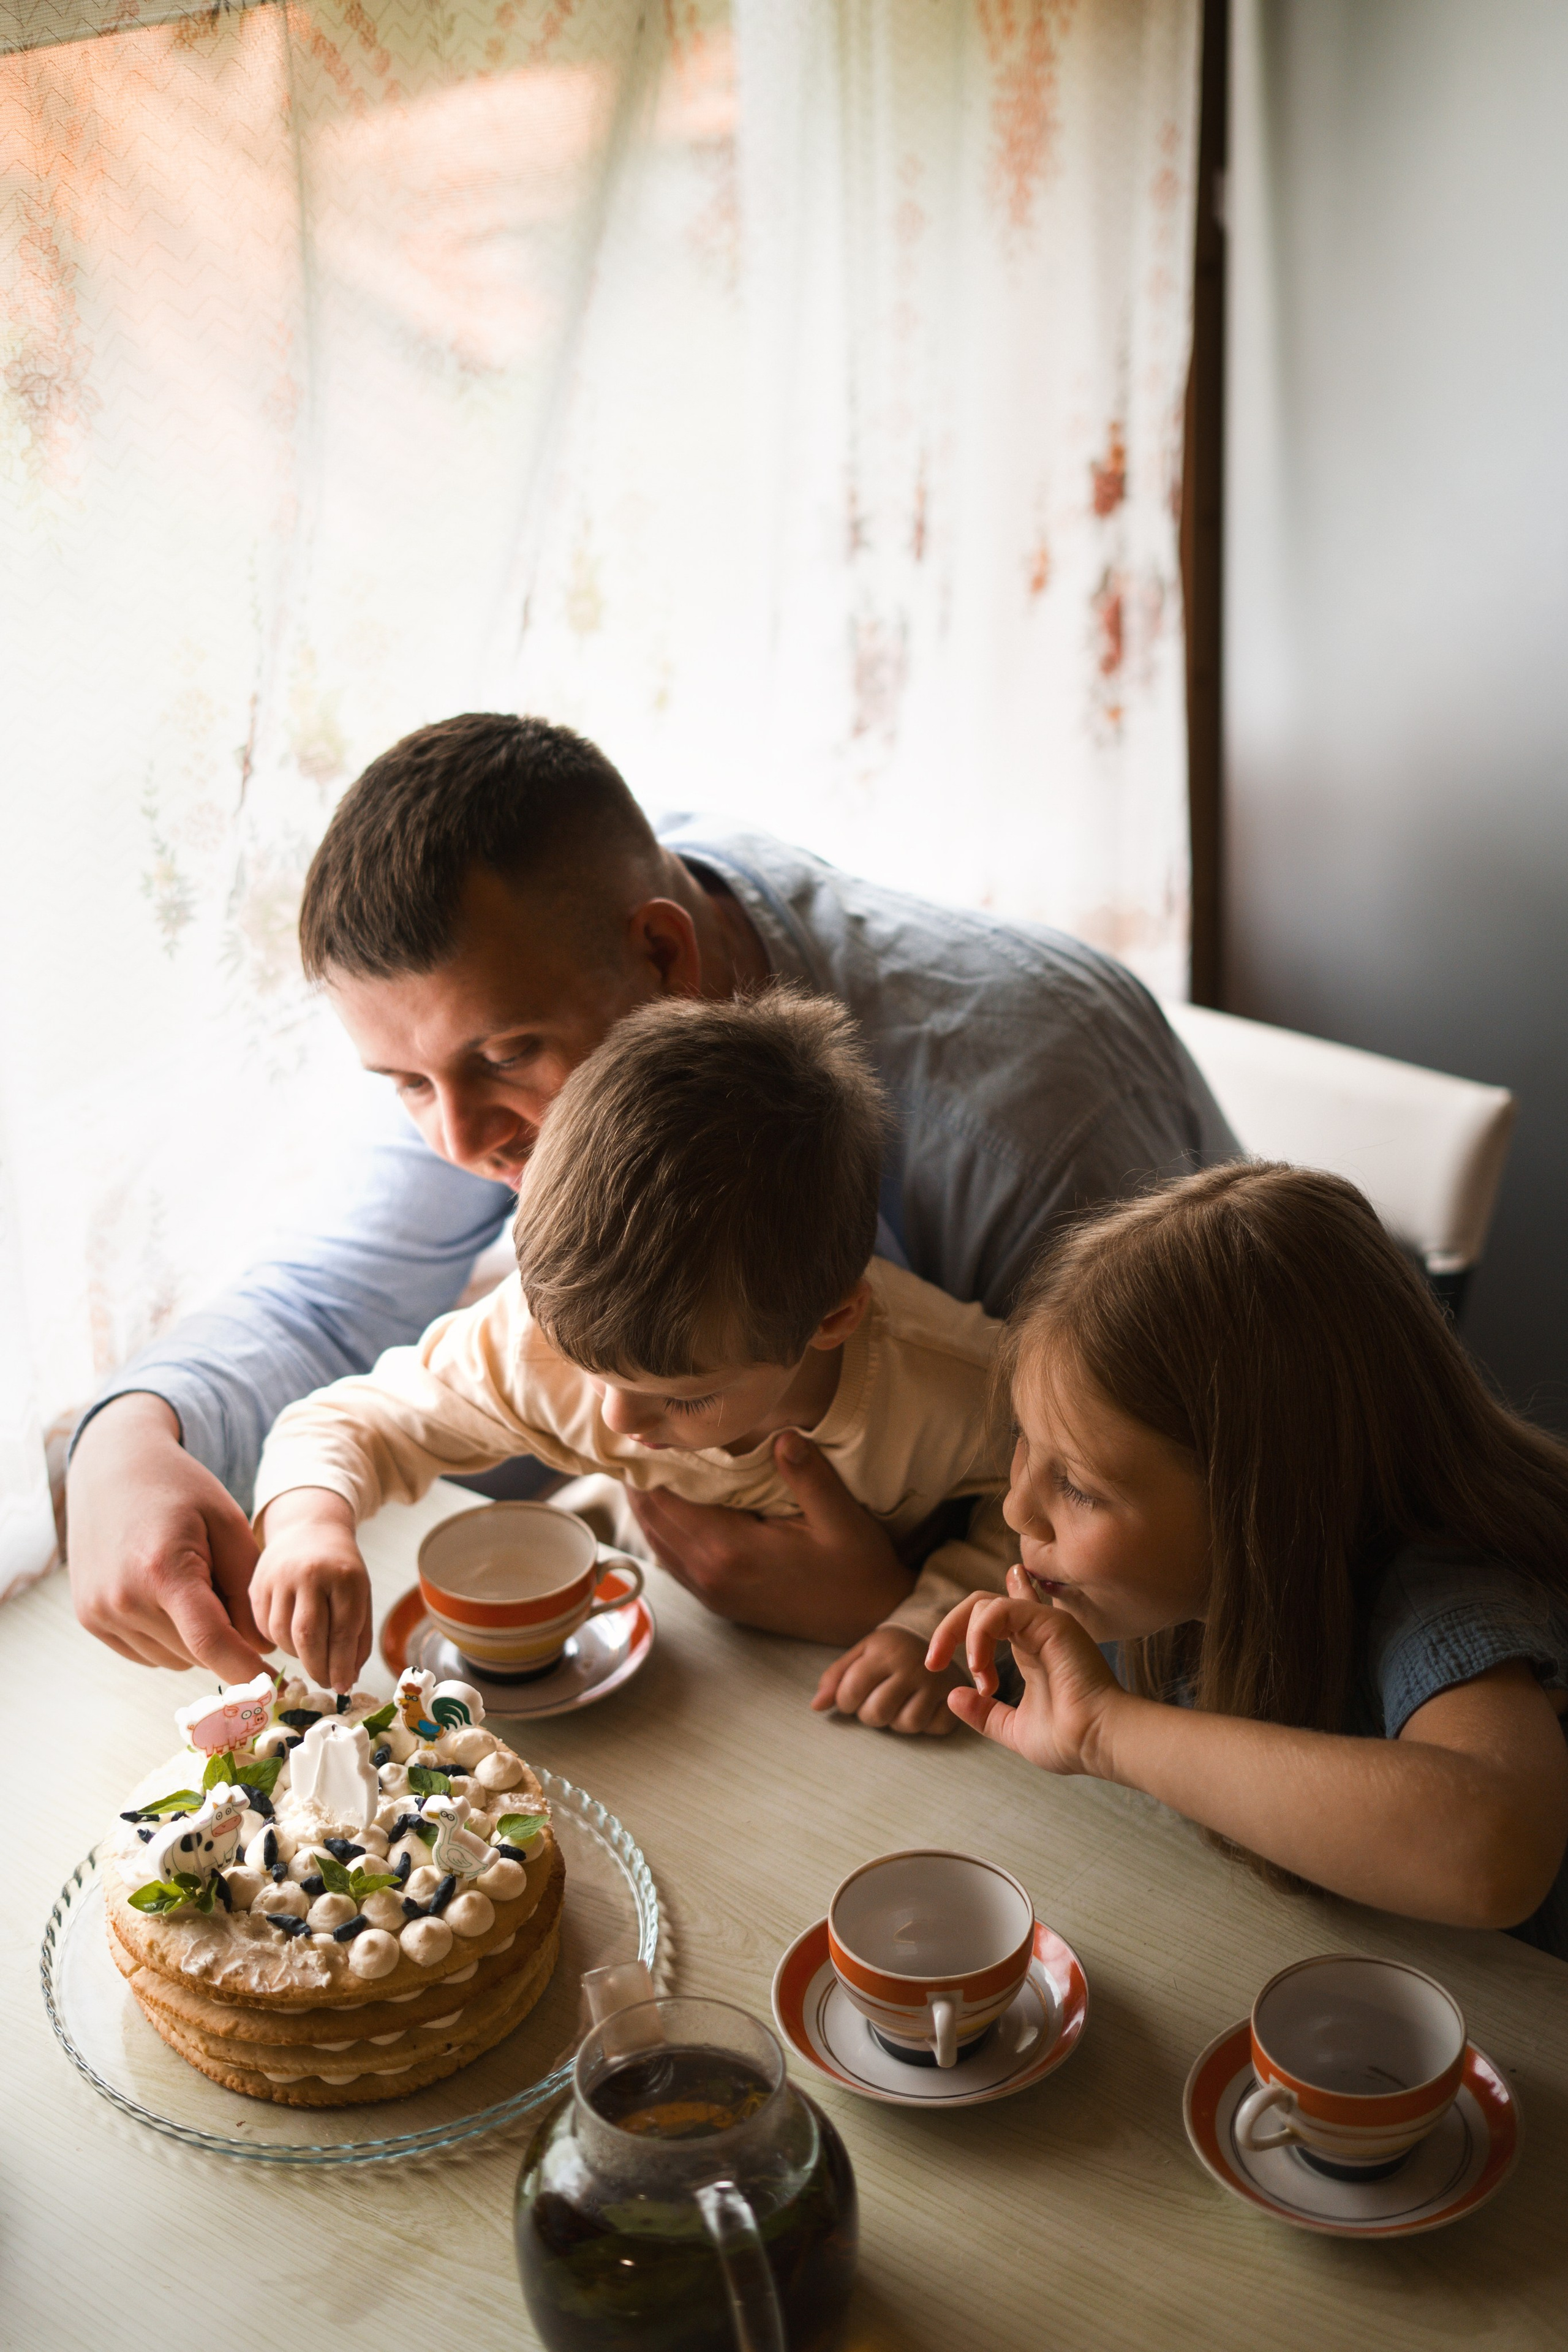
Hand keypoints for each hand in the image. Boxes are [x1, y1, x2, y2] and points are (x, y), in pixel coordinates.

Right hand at [67, 1393, 266, 1677]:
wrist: (112, 1467)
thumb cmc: (179, 1489)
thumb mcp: (227, 1522)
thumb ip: (247, 1586)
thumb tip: (260, 1646)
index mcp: (163, 1571)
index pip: (210, 1643)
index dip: (246, 1670)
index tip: (273, 1686)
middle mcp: (124, 1599)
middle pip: (195, 1653)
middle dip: (225, 1637)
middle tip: (225, 1587)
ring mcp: (101, 1613)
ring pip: (173, 1659)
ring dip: (195, 1639)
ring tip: (193, 1581)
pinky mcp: (91, 1619)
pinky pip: (147, 1653)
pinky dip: (169, 1637)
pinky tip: (168, 1593)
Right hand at [250, 1488, 373, 1691]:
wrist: (309, 1529)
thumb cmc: (340, 1571)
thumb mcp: (360, 1596)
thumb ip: (357, 1638)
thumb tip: (347, 1680)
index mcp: (345, 1576)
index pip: (342, 1631)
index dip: (342, 1665)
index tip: (344, 1686)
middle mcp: (310, 1574)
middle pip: (307, 1635)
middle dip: (317, 1668)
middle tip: (325, 1681)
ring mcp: (279, 1576)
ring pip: (282, 1635)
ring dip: (297, 1655)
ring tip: (311, 1655)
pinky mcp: (256, 1583)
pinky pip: (264, 1627)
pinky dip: (279, 1641)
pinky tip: (291, 1637)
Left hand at [624, 1432, 912, 1641]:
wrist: (868, 1619)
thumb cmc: (857, 1567)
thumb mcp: (842, 1518)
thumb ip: (808, 1476)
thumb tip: (782, 1434)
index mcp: (732, 1550)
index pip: (667, 1499)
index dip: (649, 1464)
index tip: (643, 1429)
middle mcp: (711, 1573)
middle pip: (651, 1517)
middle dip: (638, 1478)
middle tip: (634, 1437)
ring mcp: (711, 1590)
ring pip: (655, 1539)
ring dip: (645, 1502)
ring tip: (643, 1463)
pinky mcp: (718, 1599)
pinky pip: (671, 1558)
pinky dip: (660, 1528)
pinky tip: (666, 1504)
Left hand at [812, 1623, 962, 1734]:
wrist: (936, 1635)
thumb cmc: (890, 1650)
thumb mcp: (861, 1653)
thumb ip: (835, 1677)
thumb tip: (816, 1706)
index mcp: (883, 1652)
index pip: (850, 1693)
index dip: (844, 1702)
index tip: (851, 1697)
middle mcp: (912, 1665)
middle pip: (877, 1714)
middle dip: (869, 1714)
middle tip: (875, 1701)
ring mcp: (936, 1681)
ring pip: (908, 1725)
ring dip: (897, 1721)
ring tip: (898, 1704)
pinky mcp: (954, 1694)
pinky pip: (936, 1727)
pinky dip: (927, 1724)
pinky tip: (922, 1706)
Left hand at [926, 1566, 1125, 1774]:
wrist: (1097, 1743)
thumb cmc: (1068, 1741)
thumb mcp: (1013, 1728)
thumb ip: (984, 1713)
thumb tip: (953, 1696)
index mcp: (1031, 1650)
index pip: (999, 1614)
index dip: (968, 1623)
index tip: (939, 1657)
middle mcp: (1036, 1631)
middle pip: (980, 1605)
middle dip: (949, 1629)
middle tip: (933, 1662)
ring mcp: (1043, 1623)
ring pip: (984, 1603)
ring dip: (962, 1636)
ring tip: (976, 1674)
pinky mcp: (1048, 1621)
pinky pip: (997, 1610)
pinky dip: (979, 1635)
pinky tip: (980, 1667)